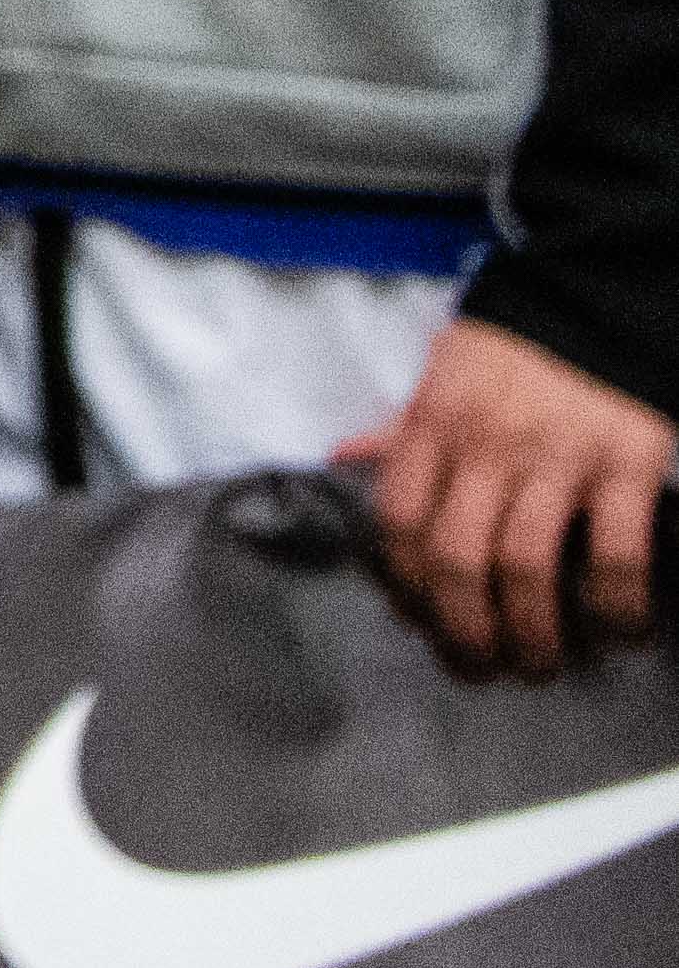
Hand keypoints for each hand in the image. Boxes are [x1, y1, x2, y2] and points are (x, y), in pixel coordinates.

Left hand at [344, 317, 670, 673]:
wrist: (597, 299)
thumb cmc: (512, 350)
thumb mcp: (441, 376)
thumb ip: (400, 428)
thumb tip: (340, 460)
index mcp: (433, 425)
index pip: (398, 521)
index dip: (406, 588)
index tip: (424, 627)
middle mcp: (487, 445)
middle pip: (457, 558)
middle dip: (465, 631)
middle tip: (484, 668)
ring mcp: (557, 457)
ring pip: (528, 566)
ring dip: (533, 634)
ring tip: (542, 665)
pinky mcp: (626, 464)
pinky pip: (616, 554)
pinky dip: (617, 607)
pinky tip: (620, 634)